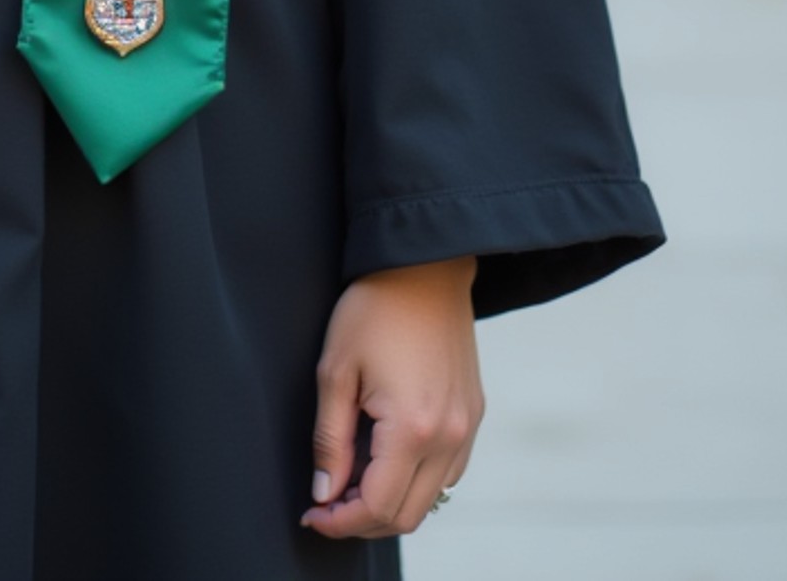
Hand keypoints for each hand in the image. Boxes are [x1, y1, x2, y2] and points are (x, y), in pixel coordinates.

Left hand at [302, 256, 481, 540]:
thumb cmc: (375, 307)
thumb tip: (324, 493)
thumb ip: (329, 440)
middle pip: (407, 515)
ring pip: (432, 499)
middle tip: (327, 500)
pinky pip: (448, 471)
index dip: (340, 521)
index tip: (313, 514)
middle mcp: (449, 436)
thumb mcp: (335, 370)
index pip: (378, 506)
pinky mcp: (473, 415)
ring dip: (392, 502)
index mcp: (413, 428)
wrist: (424, 265)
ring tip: (353, 478)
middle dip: (363, 519)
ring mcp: (467, 427)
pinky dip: (417, 480)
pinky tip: (387, 457)